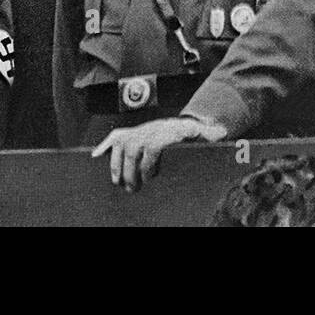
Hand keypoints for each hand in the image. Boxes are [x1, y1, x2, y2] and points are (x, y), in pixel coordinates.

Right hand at [92, 116, 227, 191]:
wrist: (185, 125)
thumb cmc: (195, 135)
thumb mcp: (206, 136)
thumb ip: (211, 134)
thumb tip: (220, 132)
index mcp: (169, 131)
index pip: (153, 145)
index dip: (149, 163)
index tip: (150, 178)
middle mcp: (152, 129)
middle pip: (134, 147)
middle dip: (130, 170)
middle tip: (133, 189)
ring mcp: (140, 131)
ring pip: (121, 143)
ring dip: (117, 163)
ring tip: (118, 182)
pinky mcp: (131, 134)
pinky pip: (114, 137)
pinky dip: (104, 146)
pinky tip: (95, 156)